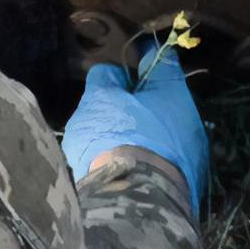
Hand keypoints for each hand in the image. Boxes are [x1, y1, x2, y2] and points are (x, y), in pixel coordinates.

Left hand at [62, 42, 207, 214]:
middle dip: (124, 110)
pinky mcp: (82, 180)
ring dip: (119, 136)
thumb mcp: (172, 99)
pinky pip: (99, 159)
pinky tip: (136, 170)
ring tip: (145, 150)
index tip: (148, 89)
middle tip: (152, 122)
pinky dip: (115, 159)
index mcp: (98, 96)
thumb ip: (163, 71)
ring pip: (100, 133)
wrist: (142, 198)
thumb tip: (156, 51)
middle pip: (102, 105)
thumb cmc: (158, 138)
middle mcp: (79, 120)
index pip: (105, 72)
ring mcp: (77, 153)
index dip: (128, 77)